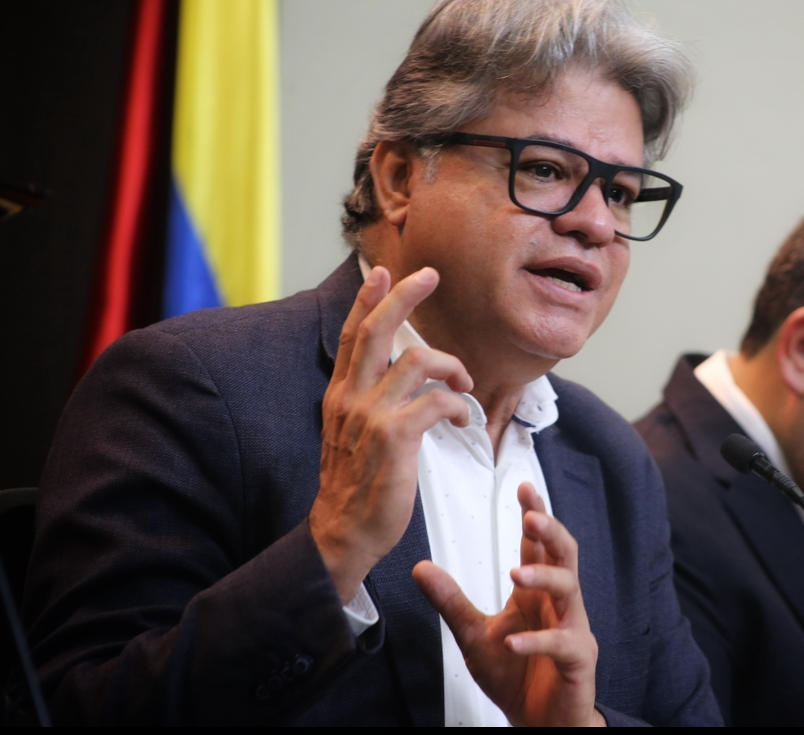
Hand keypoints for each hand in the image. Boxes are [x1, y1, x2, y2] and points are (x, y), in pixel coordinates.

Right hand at [309, 266, 472, 602]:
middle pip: (377, 331)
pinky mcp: (395, 438)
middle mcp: (351, 398)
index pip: (352, 336)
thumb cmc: (355, 485)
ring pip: (417, 361)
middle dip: (405, 297)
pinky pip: (436, 401)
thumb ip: (367, 401)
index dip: (368, 300)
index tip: (384, 272)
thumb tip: (394, 375)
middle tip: (430, 276)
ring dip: (451, 366)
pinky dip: (456, 405)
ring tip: (463, 384)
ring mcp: (371, 416)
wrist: (344, 531)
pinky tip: (461, 417)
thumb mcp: (350, 433)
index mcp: (340, 395)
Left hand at [413, 483, 603, 726]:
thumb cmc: (515, 677)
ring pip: (569, 590)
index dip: (534, 514)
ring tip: (516, 574)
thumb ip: (451, 602)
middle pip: (564, 555)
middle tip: (532, 515)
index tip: (524, 487)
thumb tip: (420, 567)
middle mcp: (558, 604)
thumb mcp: (473, 636)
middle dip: (551, 531)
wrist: (540, 724)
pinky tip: (514, 643)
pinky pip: (562, 643)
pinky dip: (538, 641)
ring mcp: (572, 629)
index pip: (538, 545)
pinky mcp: (577, 660)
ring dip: (543, 577)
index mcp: (535, 593)